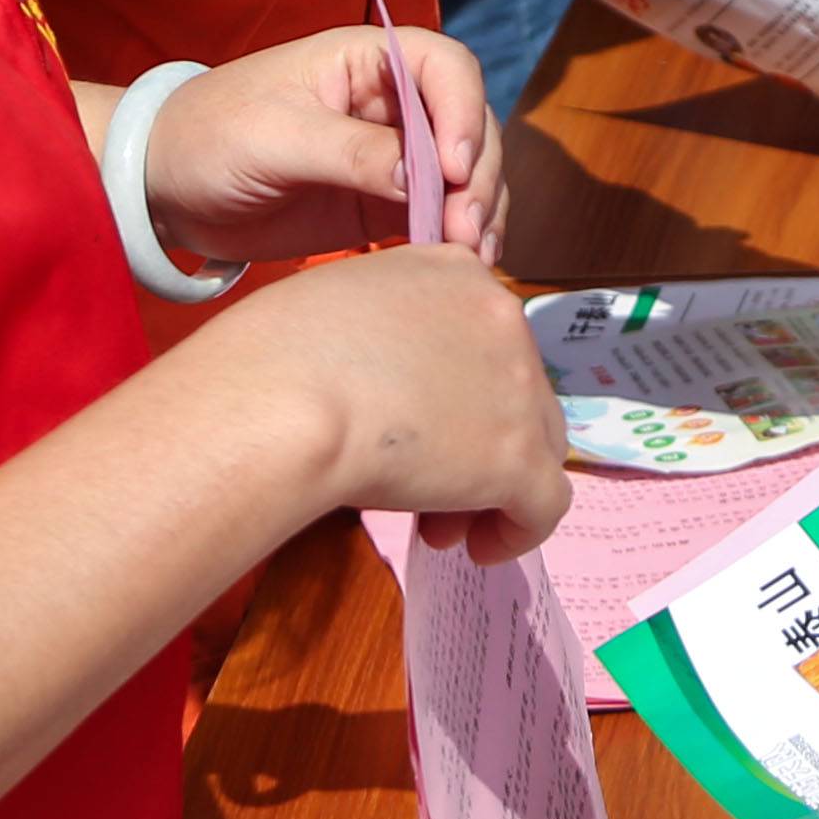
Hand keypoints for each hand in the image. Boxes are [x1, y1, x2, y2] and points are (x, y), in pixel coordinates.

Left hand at [141, 26, 505, 263]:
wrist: (164, 190)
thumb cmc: (209, 136)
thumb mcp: (275, 136)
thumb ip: (350, 152)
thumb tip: (427, 179)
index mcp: (366, 60)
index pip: (445, 68)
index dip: (463, 113)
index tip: (455, 170)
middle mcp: (391, 102)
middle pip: (468, 126)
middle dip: (479, 176)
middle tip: (465, 230)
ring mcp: (392, 157)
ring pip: (465, 176)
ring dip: (478, 212)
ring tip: (471, 258)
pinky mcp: (383, 206)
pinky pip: (438, 217)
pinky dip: (455, 239)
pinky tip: (460, 266)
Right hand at [220, 244, 571, 560]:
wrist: (283, 398)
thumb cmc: (274, 355)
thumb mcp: (338, 305)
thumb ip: (387, 328)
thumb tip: (387, 381)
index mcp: (453, 270)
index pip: (480, 335)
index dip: (456, 387)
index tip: (420, 423)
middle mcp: (500, 315)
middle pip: (514, 390)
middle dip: (474, 441)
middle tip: (424, 483)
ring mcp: (518, 385)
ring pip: (536, 443)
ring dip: (491, 486)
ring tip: (439, 526)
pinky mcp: (519, 455)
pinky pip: (545, 503)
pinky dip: (517, 530)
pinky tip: (479, 548)